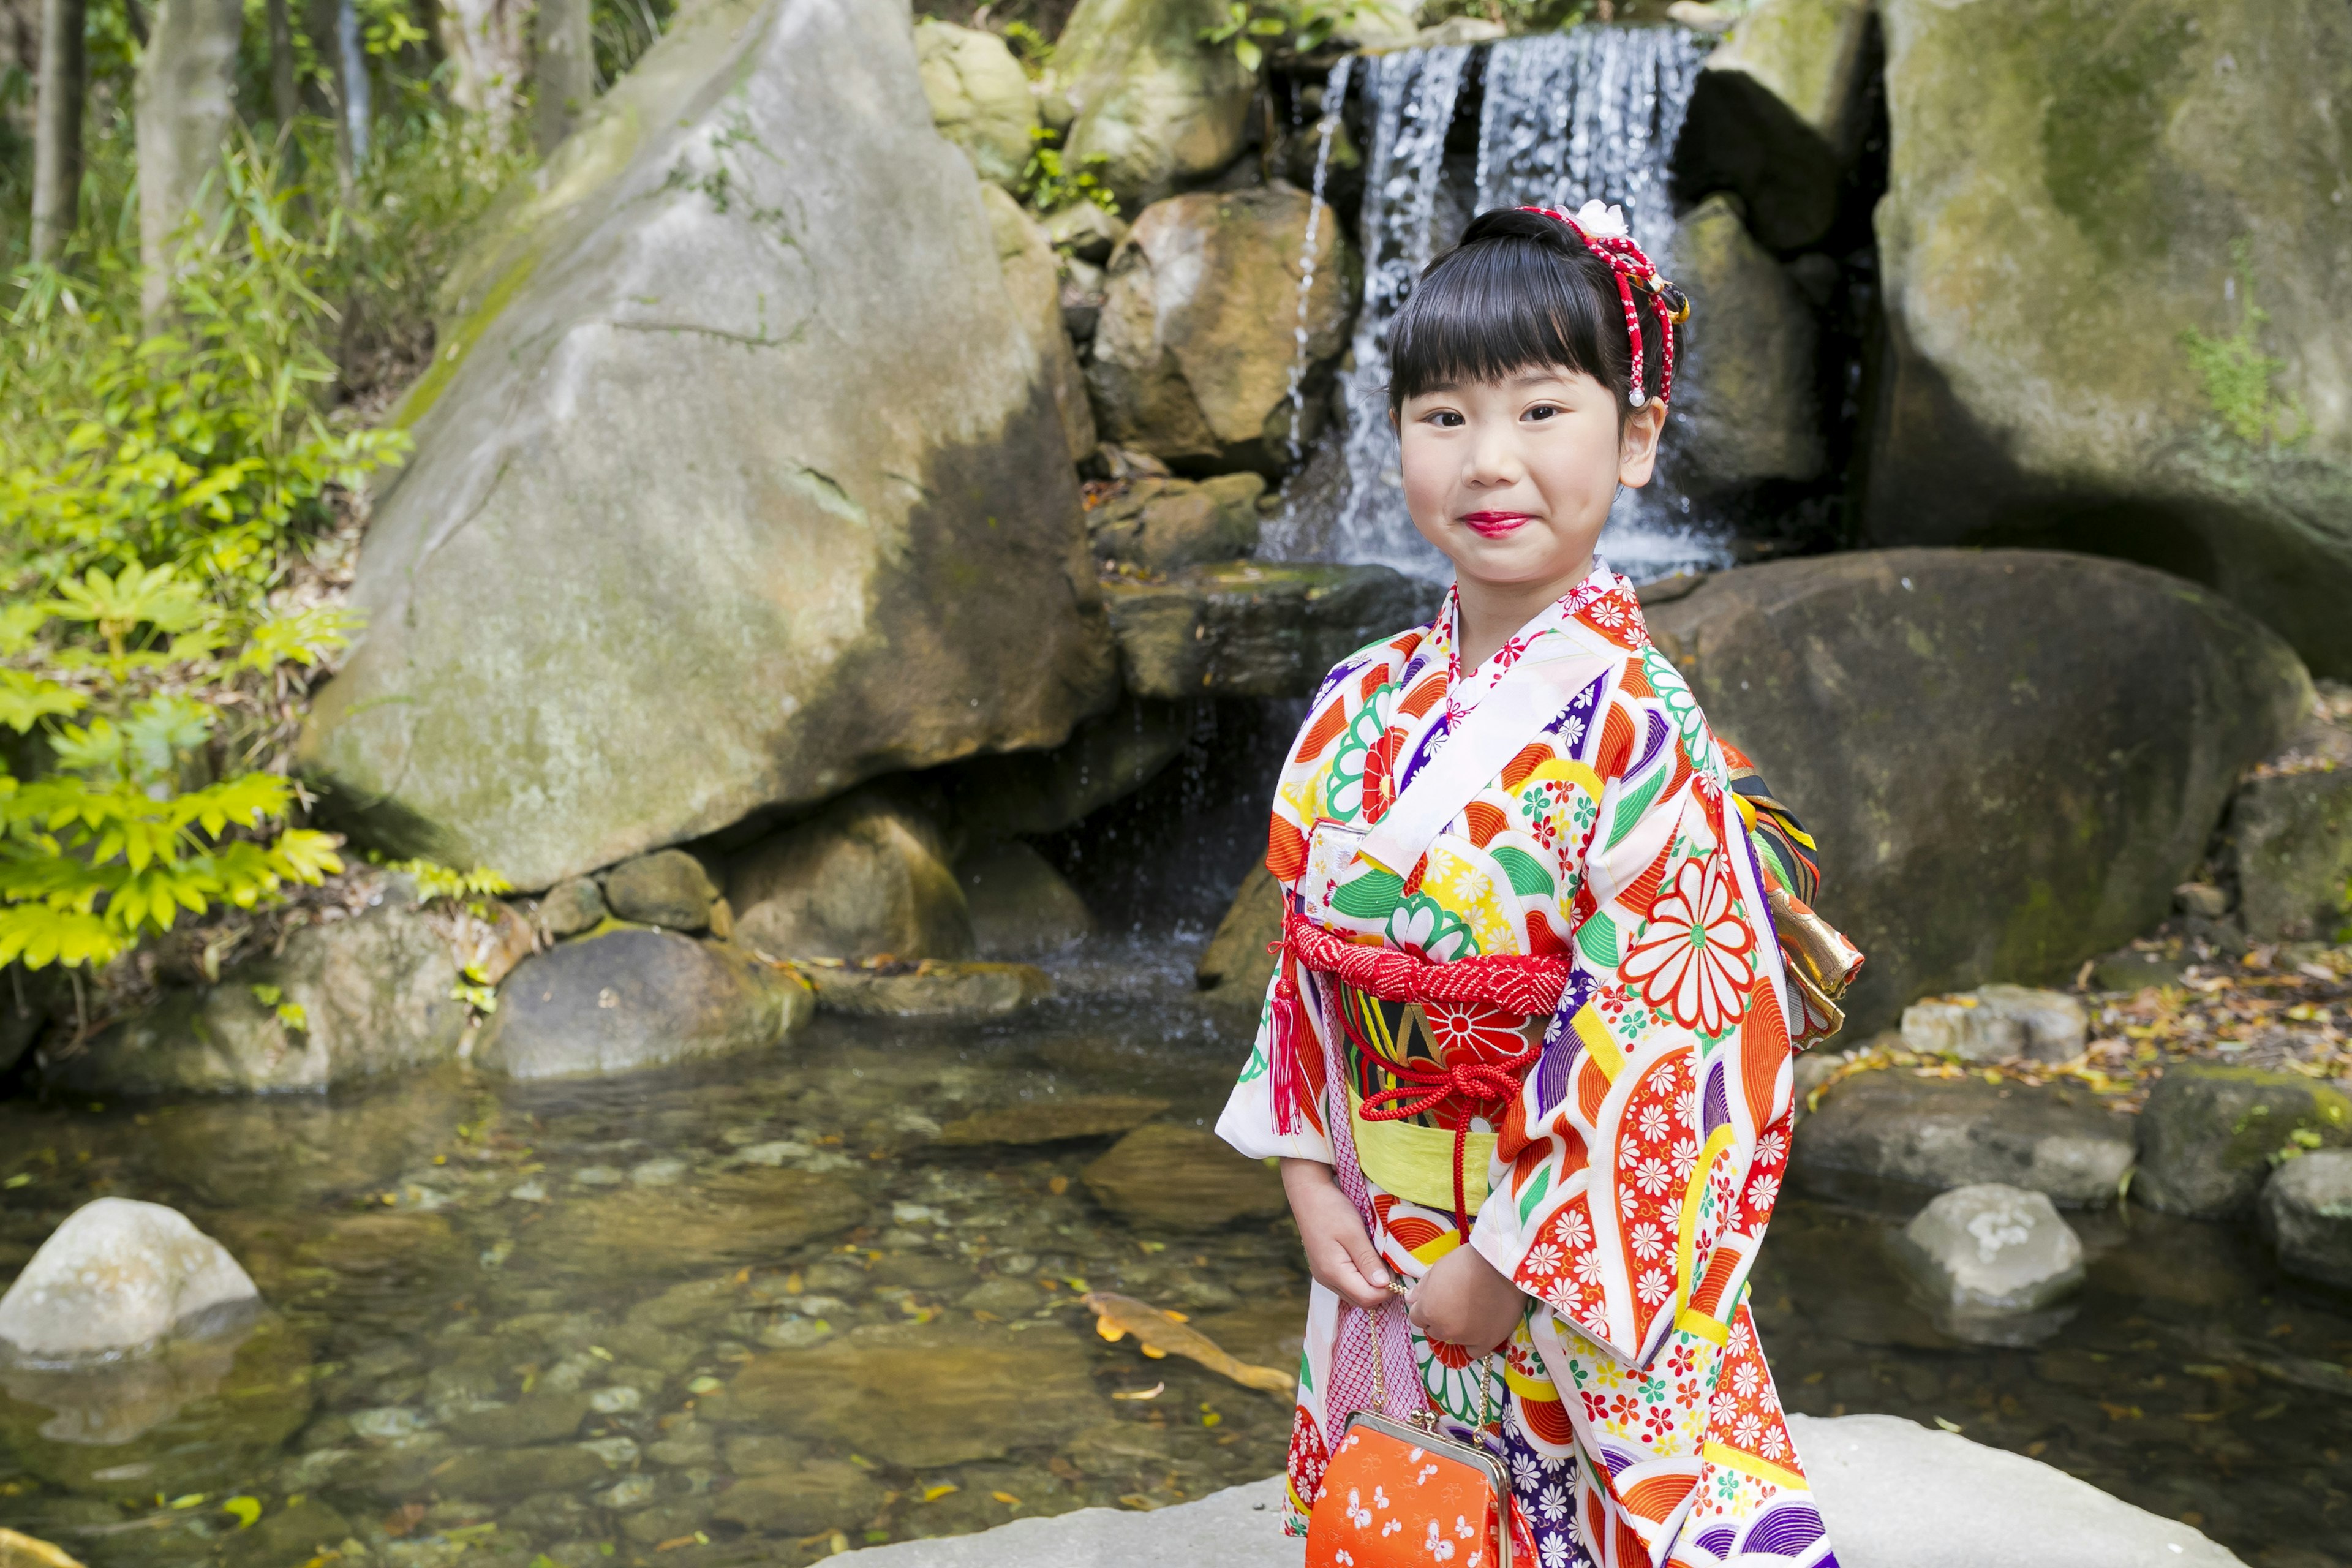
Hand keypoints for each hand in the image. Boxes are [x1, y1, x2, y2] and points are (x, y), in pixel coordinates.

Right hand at [1281, 1158, 1394, 1310]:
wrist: (1308, 1194)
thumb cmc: (1331, 1209)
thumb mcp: (1354, 1232)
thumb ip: (1368, 1260)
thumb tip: (1384, 1285)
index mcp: (1333, 1272)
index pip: (1367, 1298)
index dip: (1387, 1289)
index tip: (1396, 1270)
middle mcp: (1327, 1280)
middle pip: (1361, 1301)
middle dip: (1381, 1289)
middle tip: (1390, 1264)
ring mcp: (1324, 1276)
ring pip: (1355, 1294)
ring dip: (1371, 1284)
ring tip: (1379, 1260)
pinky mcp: (1325, 1270)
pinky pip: (1348, 1284)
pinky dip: (1362, 1278)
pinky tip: (1367, 1260)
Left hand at [1407, 1244, 1523, 1350]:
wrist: (1499, 1266)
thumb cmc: (1465, 1262)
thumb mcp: (1437, 1269)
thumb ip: (1421, 1288)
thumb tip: (1410, 1299)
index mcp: (1428, 1311)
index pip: (1417, 1318)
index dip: (1425, 1308)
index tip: (1436, 1300)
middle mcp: (1444, 1329)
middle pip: (1434, 1330)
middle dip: (1440, 1319)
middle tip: (1455, 1304)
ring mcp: (1465, 1338)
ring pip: (1454, 1339)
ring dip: (1458, 1329)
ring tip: (1472, 1312)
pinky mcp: (1487, 1342)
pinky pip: (1474, 1352)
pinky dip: (1474, 1342)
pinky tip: (1478, 1329)